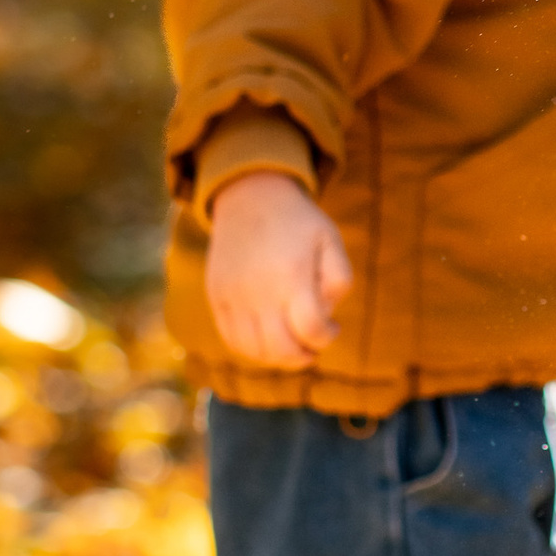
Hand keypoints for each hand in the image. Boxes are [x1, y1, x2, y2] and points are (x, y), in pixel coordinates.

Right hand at [205, 170, 352, 367]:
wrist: (250, 198)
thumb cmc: (298, 223)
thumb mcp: (331, 240)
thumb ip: (339, 280)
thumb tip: (325, 315)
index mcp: (292, 275)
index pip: (312, 329)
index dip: (327, 337)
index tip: (332, 327)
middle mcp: (259, 290)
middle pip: (282, 349)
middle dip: (304, 356)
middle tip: (313, 346)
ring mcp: (233, 296)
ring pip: (255, 351)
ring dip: (278, 358)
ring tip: (292, 343)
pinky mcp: (217, 297)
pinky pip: (232, 340)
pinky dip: (253, 349)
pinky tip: (268, 338)